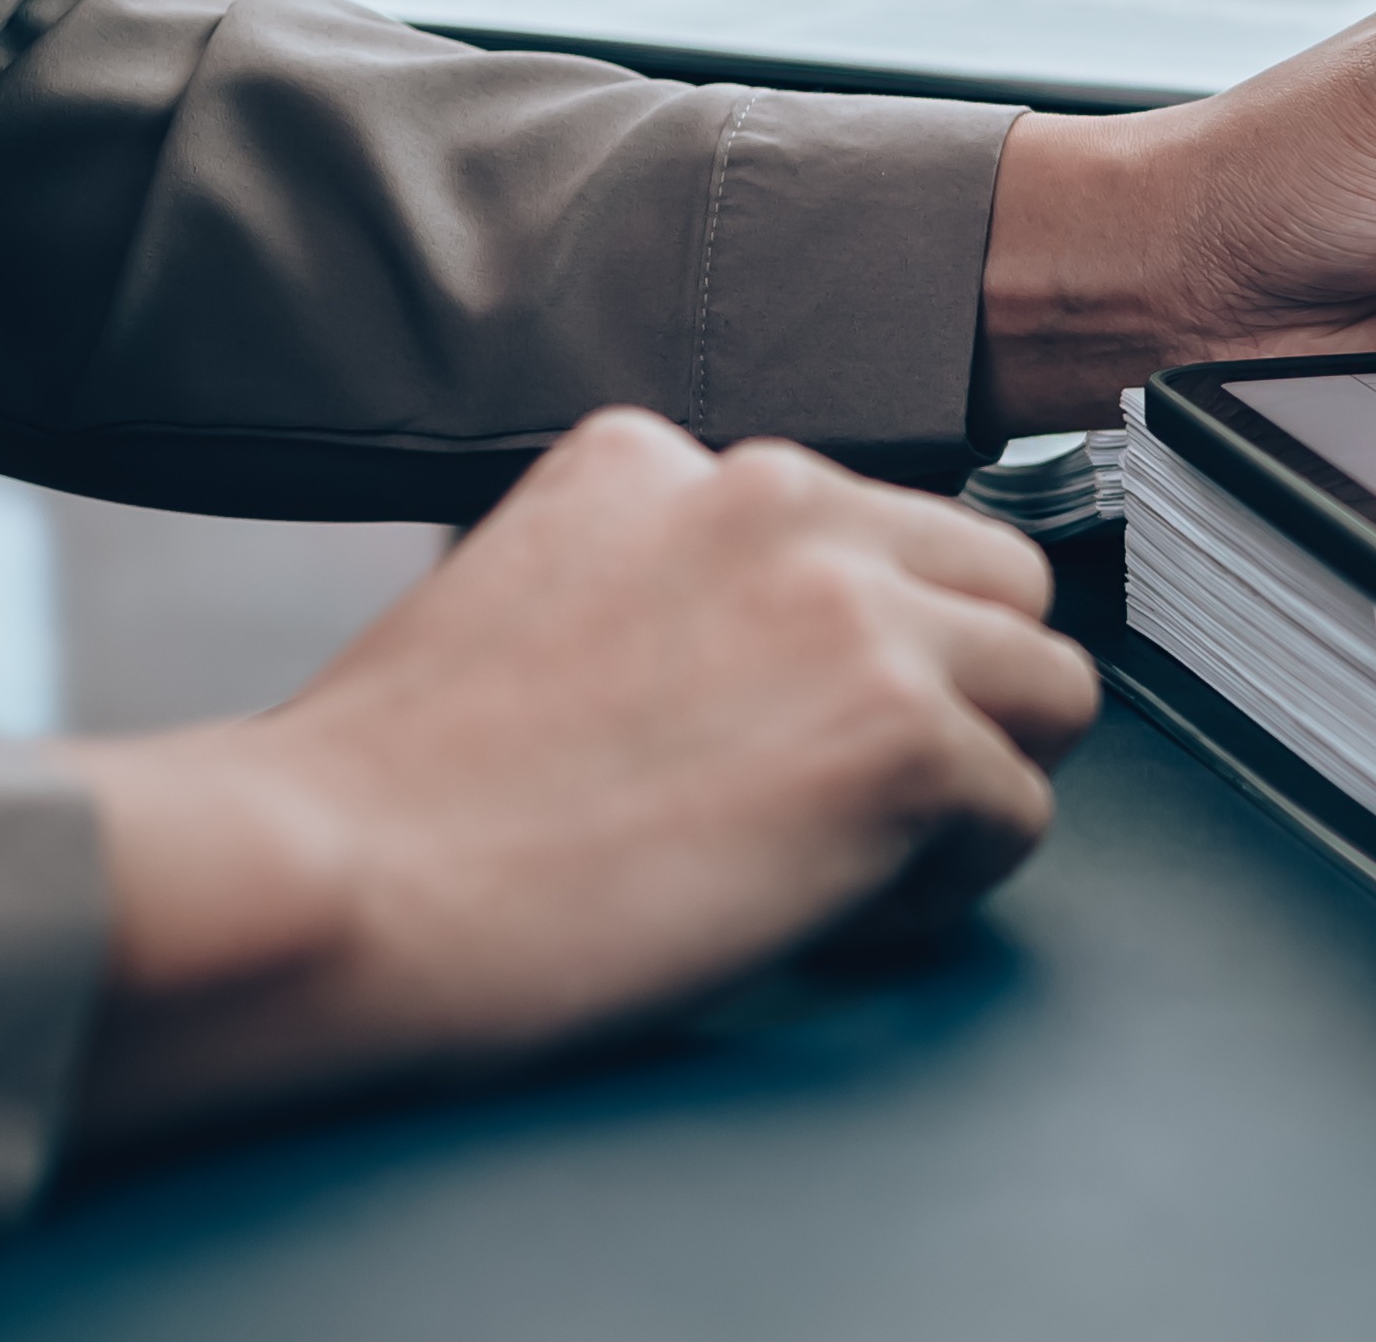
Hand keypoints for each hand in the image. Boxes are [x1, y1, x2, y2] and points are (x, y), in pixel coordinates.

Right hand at [56, 409, 1096, 1146]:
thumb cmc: (385, 799)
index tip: (787, 729)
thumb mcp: (514, 594)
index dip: (845, 647)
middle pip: (995, 585)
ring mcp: (853, 611)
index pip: (866, 526)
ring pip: (1048, 688)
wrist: (327, 881)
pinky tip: (841, 915)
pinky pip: (1021, 813)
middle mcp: (779, 501)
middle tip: (855, 798)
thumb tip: (753, 656)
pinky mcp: (900, 735)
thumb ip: (650, 581)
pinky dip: (952, 884)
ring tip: (861, 860)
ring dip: (975, 784)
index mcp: (668, 460)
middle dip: (953, 693)